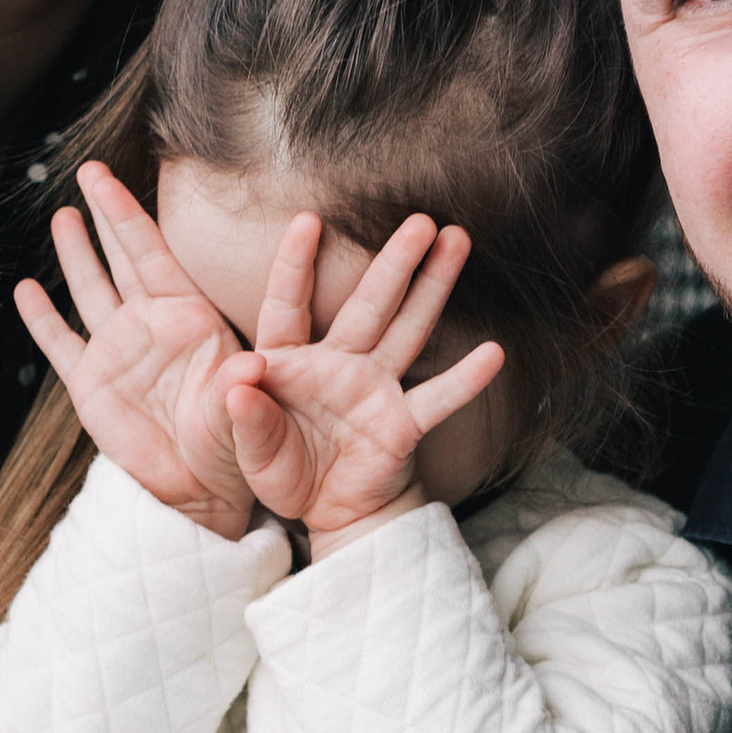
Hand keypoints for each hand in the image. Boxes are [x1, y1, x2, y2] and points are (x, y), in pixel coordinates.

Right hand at [14, 164, 253, 536]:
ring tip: (62, 215)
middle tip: (89, 169)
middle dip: (105, 213)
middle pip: (122, 256)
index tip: (110, 176)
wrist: (200, 491)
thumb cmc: (232, 445)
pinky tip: (26, 290)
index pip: (152, 252)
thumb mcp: (242, 414)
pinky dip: (42, 319)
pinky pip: (61, 344)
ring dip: (76, 254)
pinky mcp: (91, 386)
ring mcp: (118, 351)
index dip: (128, 213)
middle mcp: (151, 325)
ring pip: (91, 289)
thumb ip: (240, 388)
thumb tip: (253, 369)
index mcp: (187, 318)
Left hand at [222, 212, 506, 547]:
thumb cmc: (285, 469)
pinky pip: (436, 399)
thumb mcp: (248, 447)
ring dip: (433, 288)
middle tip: (421, 220)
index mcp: (290, 362)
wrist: (329, 513)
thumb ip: (241, 413)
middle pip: (369, 304)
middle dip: (395, 262)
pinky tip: (492, 354)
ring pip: (408, 330)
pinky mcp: (401, 424)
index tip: (308, 219)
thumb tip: (239, 373)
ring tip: (458, 241)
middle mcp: (339, 363)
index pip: (289, 303)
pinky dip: (463, 380)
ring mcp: (375, 389)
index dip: (296, 264)